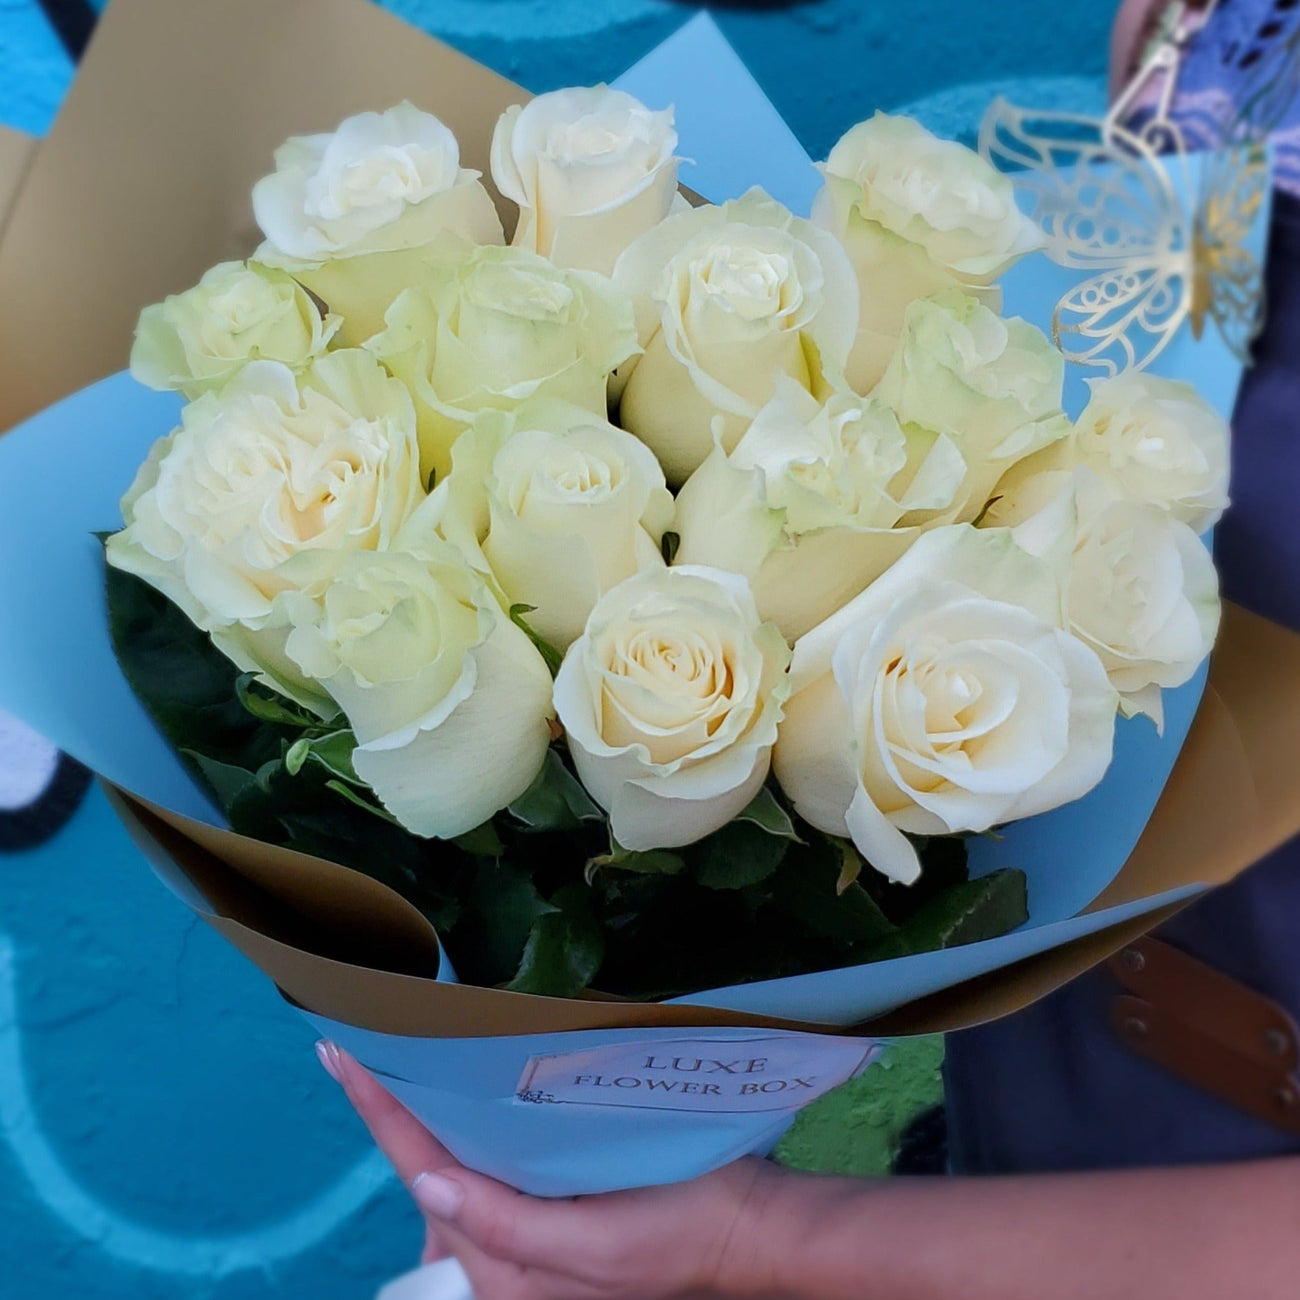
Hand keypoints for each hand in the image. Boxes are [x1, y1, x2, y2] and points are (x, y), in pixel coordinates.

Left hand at [318, 1041, 793, 1299]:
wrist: (754, 1234)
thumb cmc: (683, 1228)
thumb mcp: (596, 1242)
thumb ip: (504, 1221)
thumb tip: (426, 1180)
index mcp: (507, 1273)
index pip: (426, 1175)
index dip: (380, 1112)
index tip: (337, 1056)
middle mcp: (504, 1268)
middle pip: (429, 1184)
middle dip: (400, 1122)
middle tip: (375, 1053)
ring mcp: (527, 1250)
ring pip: (455, 1184)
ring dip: (434, 1128)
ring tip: (415, 1068)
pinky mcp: (550, 1226)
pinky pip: (488, 1185)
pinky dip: (471, 1143)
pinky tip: (472, 1105)